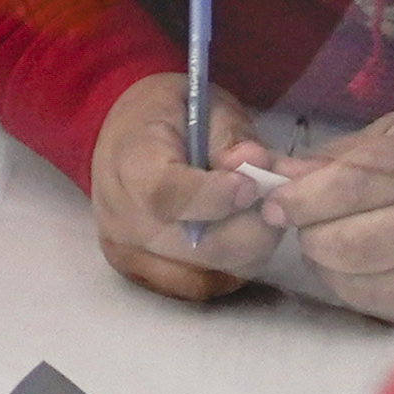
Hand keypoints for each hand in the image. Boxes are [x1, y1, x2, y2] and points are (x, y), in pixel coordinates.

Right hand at [92, 74, 284, 301]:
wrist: (124, 137)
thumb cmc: (169, 115)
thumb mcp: (204, 106)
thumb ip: (232, 137)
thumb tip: (258, 167)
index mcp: (129, 163)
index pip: (166, 195)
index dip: (215, 197)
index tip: (251, 185)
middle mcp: (121, 218)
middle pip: (194, 248)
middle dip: (248, 228)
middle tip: (272, 204)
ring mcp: (128, 252)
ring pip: (204, 276)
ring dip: (244, 253)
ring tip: (253, 219)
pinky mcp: (141, 274)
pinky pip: (197, 288)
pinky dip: (226, 270)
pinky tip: (235, 239)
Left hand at [257, 104, 393, 322]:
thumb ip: (334, 155)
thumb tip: (273, 174)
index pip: (354, 184)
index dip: (303, 197)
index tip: (275, 199)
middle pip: (355, 241)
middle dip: (309, 233)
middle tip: (296, 220)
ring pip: (365, 279)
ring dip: (324, 263)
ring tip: (322, 239)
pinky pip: (382, 302)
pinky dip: (349, 286)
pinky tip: (347, 264)